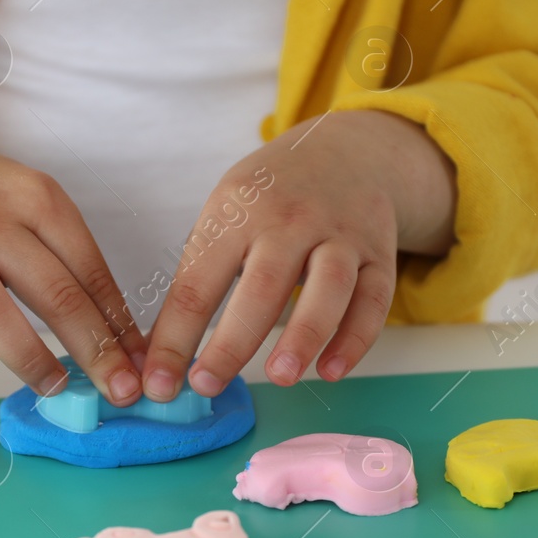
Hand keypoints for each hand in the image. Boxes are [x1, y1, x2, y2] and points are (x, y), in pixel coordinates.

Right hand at [0, 122, 146, 403]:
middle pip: (55, 294)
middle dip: (95, 350)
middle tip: (119, 390)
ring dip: (33, 360)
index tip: (140, 360)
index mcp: (35, 197)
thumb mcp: (30, 203)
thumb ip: (69, 257)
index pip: (90, 269)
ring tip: (56, 386)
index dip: (119, 321)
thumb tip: (118, 332)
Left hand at [140, 110, 455, 400]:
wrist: (348, 152)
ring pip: (328, 288)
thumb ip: (202, 273)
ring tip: (280, 378)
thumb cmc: (271, 195)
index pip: (199, 282)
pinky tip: (332, 370)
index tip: (158, 384)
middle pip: (262, 285)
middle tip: (206, 385)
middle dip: (232, 342)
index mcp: (238, 210)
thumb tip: (165, 350)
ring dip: (304, 336)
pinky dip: (355, 339)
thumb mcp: (227, 210)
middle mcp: (291, 219)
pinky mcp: (379, 254)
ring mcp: (341, 235)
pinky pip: (374, 300)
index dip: (175, 338)